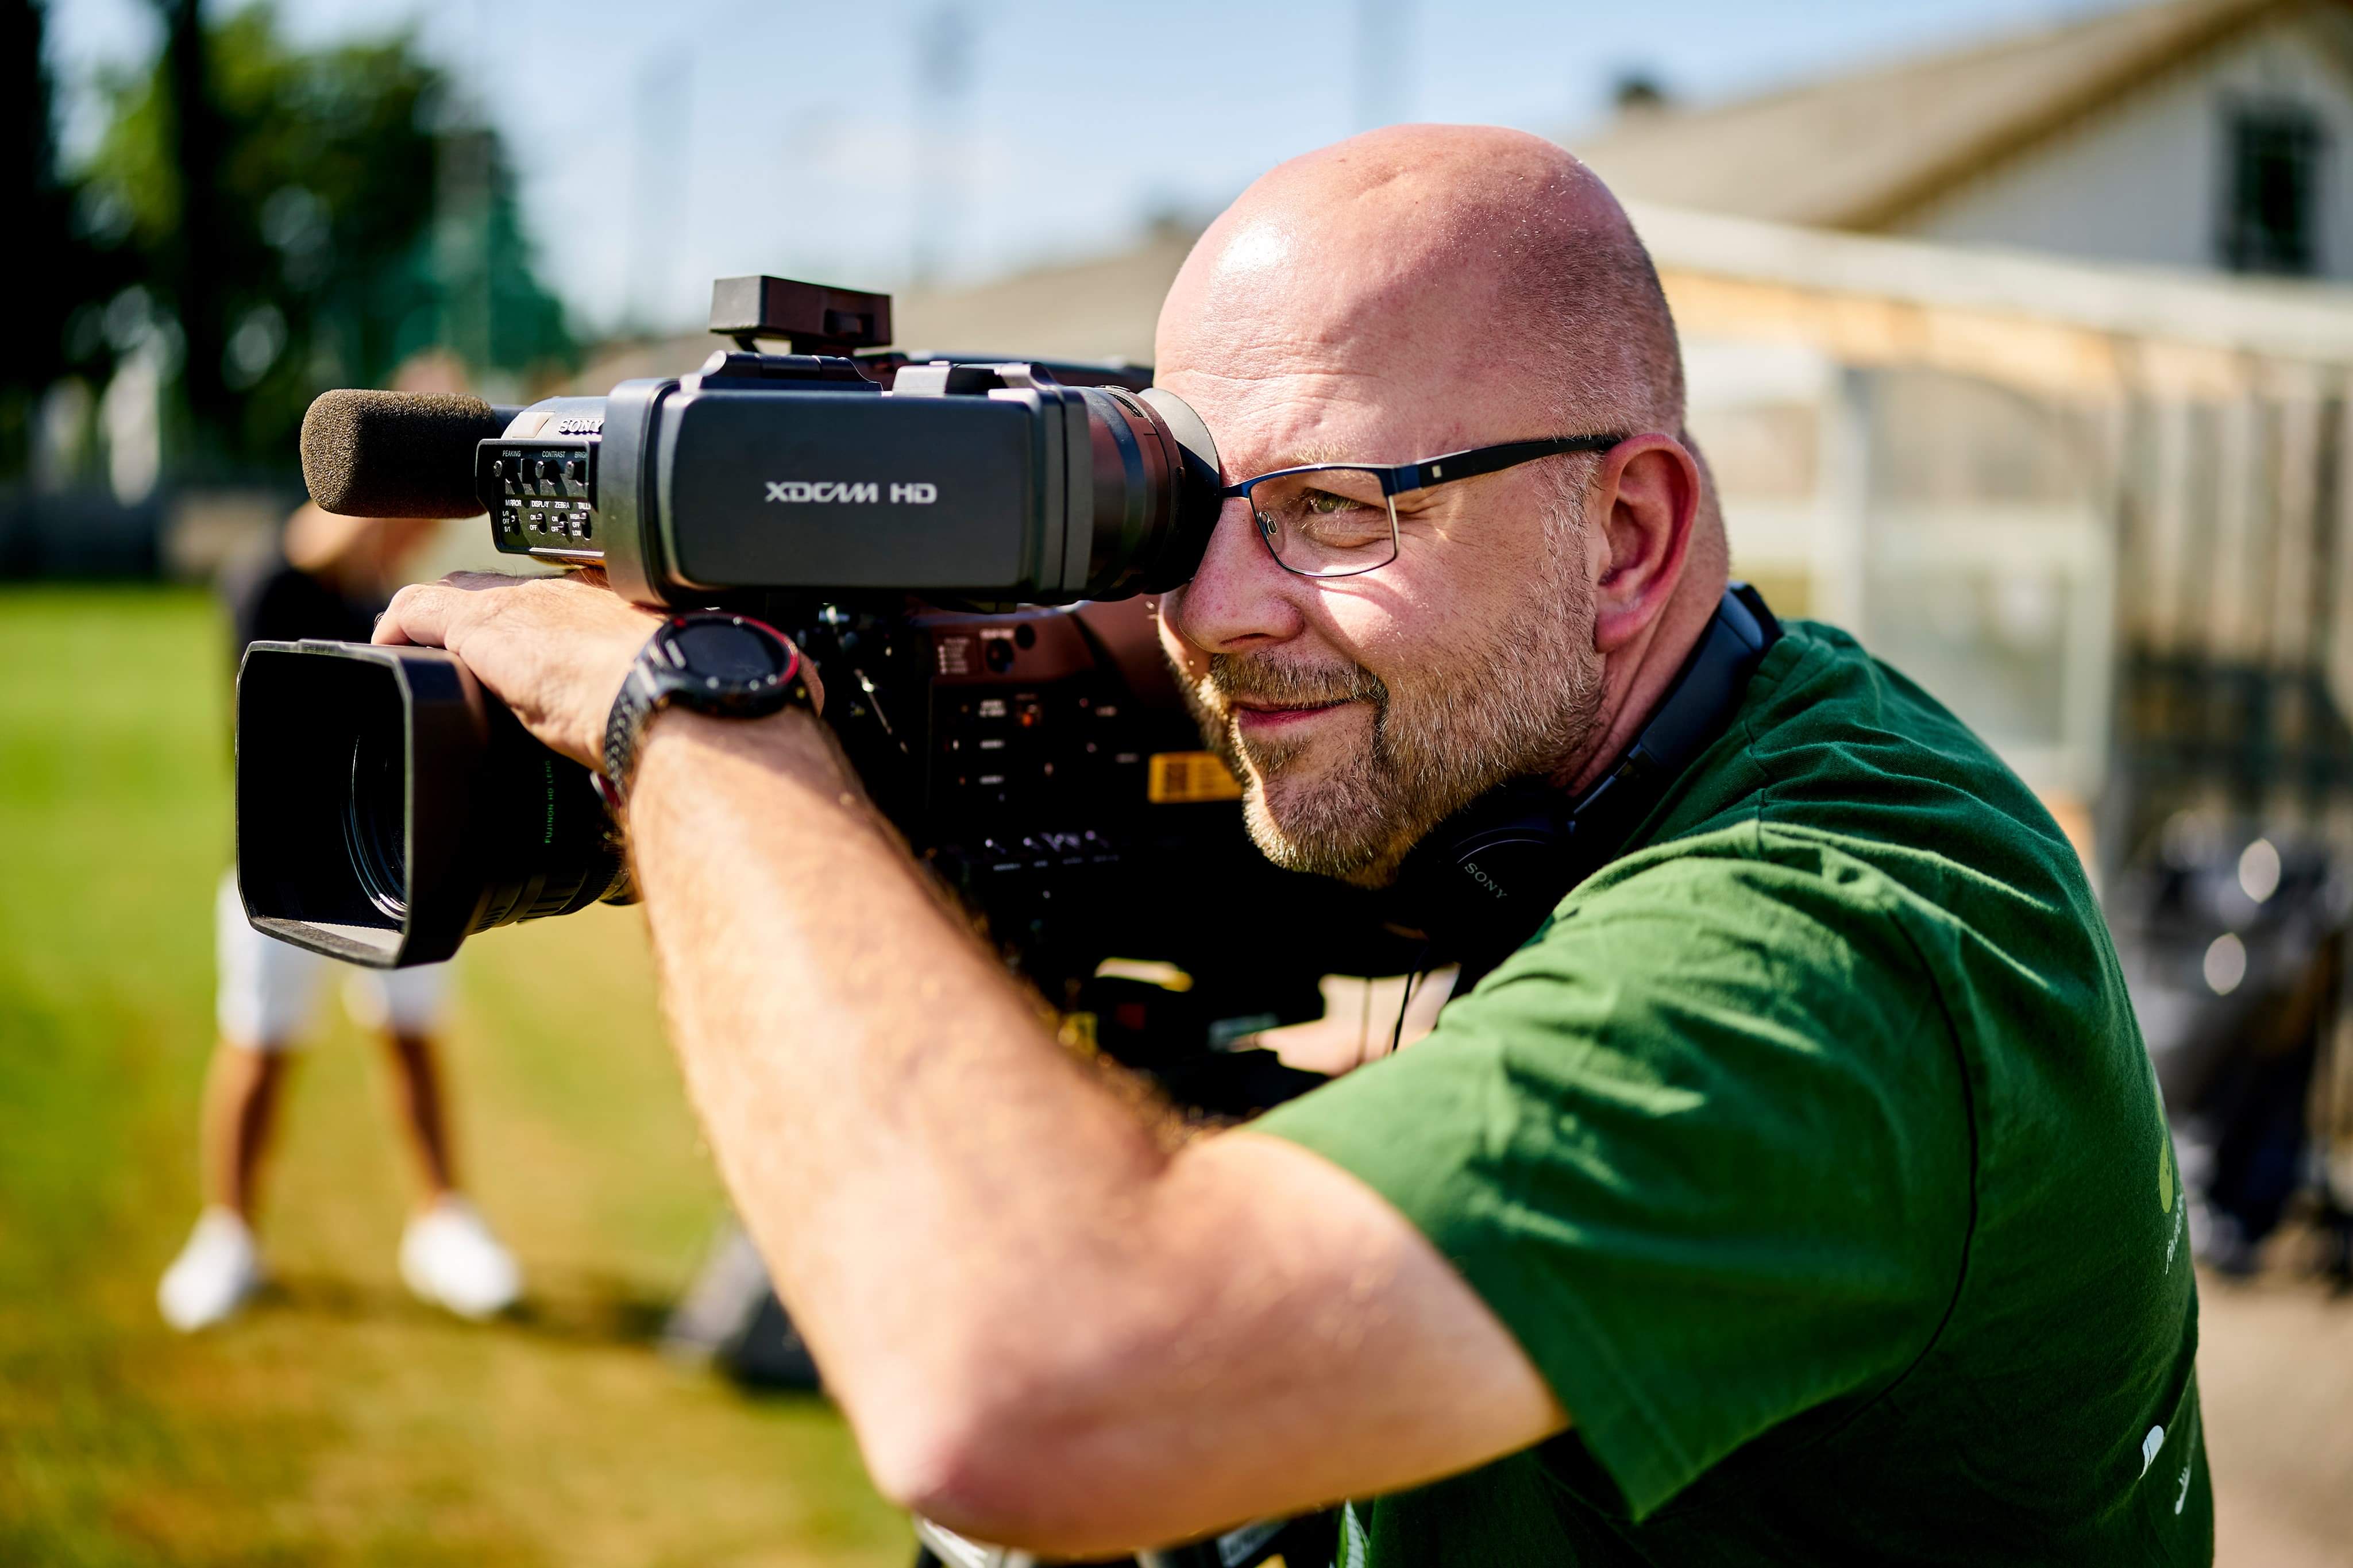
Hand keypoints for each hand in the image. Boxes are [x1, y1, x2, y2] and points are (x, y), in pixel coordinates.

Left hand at [375, 570, 660, 768]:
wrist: (662, 688)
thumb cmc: (667, 699)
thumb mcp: (645, 690)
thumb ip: (627, 693)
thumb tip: (625, 739)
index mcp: (605, 604)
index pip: (547, 598)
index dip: (521, 622)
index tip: (512, 653)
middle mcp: (560, 590)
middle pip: (492, 588)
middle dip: (467, 618)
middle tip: (451, 659)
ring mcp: (519, 600)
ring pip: (453, 593)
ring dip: (431, 627)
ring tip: (416, 661)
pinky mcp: (481, 621)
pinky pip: (416, 610)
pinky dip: (397, 630)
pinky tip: (390, 656)